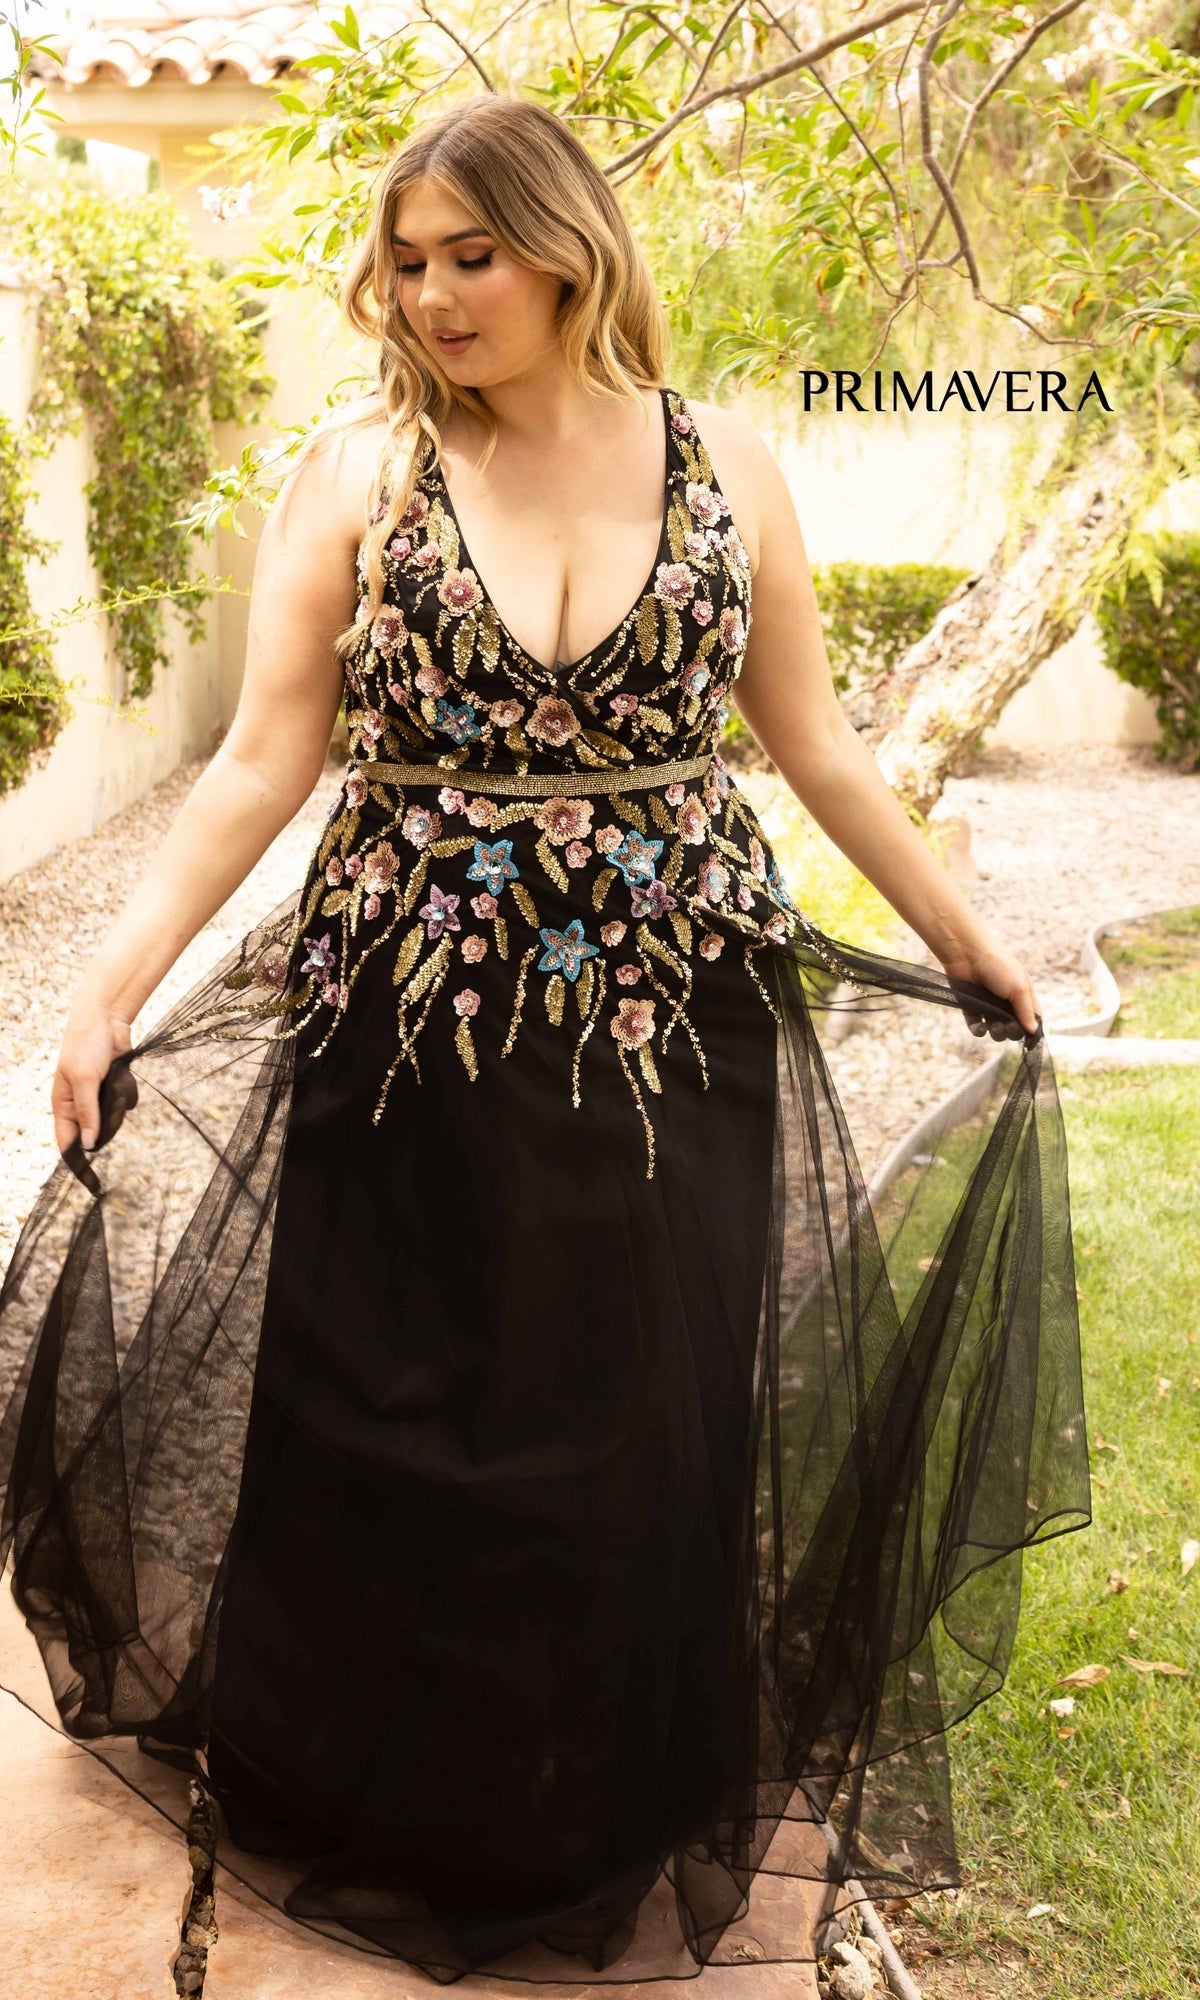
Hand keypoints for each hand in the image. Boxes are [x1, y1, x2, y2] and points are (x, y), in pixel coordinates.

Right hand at [52, 997, 133, 1158]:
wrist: (106, 1019)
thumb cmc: (86, 1046)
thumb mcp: (85, 1079)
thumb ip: (88, 1112)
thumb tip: (89, 1146)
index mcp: (63, 1106)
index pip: (69, 1146)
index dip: (79, 1167)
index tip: (94, 1187)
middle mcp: (80, 1106)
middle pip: (99, 1133)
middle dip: (109, 1116)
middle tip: (109, 1089)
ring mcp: (98, 1099)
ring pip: (115, 1118)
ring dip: (119, 1098)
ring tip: (115, 1075)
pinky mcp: (114, 1090)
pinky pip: (126, 1101)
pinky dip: (127, 1088)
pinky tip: (122, 1072)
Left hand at [939, 940, 1041, 1040]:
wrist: (966, 953)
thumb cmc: (997, 966)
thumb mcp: (1018, 988)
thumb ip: (1026, 1011)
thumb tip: (1034, 1032)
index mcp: (1023, 993)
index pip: (1032, 1017)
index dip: (1032, 1029)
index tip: (1030, 1041)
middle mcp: (1006, 1001)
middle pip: (1014, 1027)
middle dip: (1013, 1032)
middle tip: (1008, 1028)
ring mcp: (988, 1005)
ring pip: (996, 1030)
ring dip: (997, 1033)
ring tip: (994, 1027)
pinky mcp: (971, 1008)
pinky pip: (977, 1027)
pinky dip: (979, 1031)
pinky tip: (981, 1028)